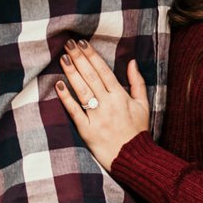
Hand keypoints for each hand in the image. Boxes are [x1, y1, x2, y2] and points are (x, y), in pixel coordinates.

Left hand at [55, 37, 150, 169]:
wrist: (134, 159)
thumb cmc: (138, 131)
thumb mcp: (143, 105)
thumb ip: (137, 82)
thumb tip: (132, 62)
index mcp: (121, 96)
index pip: (104, 71)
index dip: (92, 56)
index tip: (82, 43)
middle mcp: (108, 104)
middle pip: (91, 77)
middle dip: (79, 58)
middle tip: (68, 43)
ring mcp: (96, 117)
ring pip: (82, 90)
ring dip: (72, 73)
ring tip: (63, 57)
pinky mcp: (87, 131)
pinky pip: (74, 112)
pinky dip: (66, 99)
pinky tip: (58, 85)